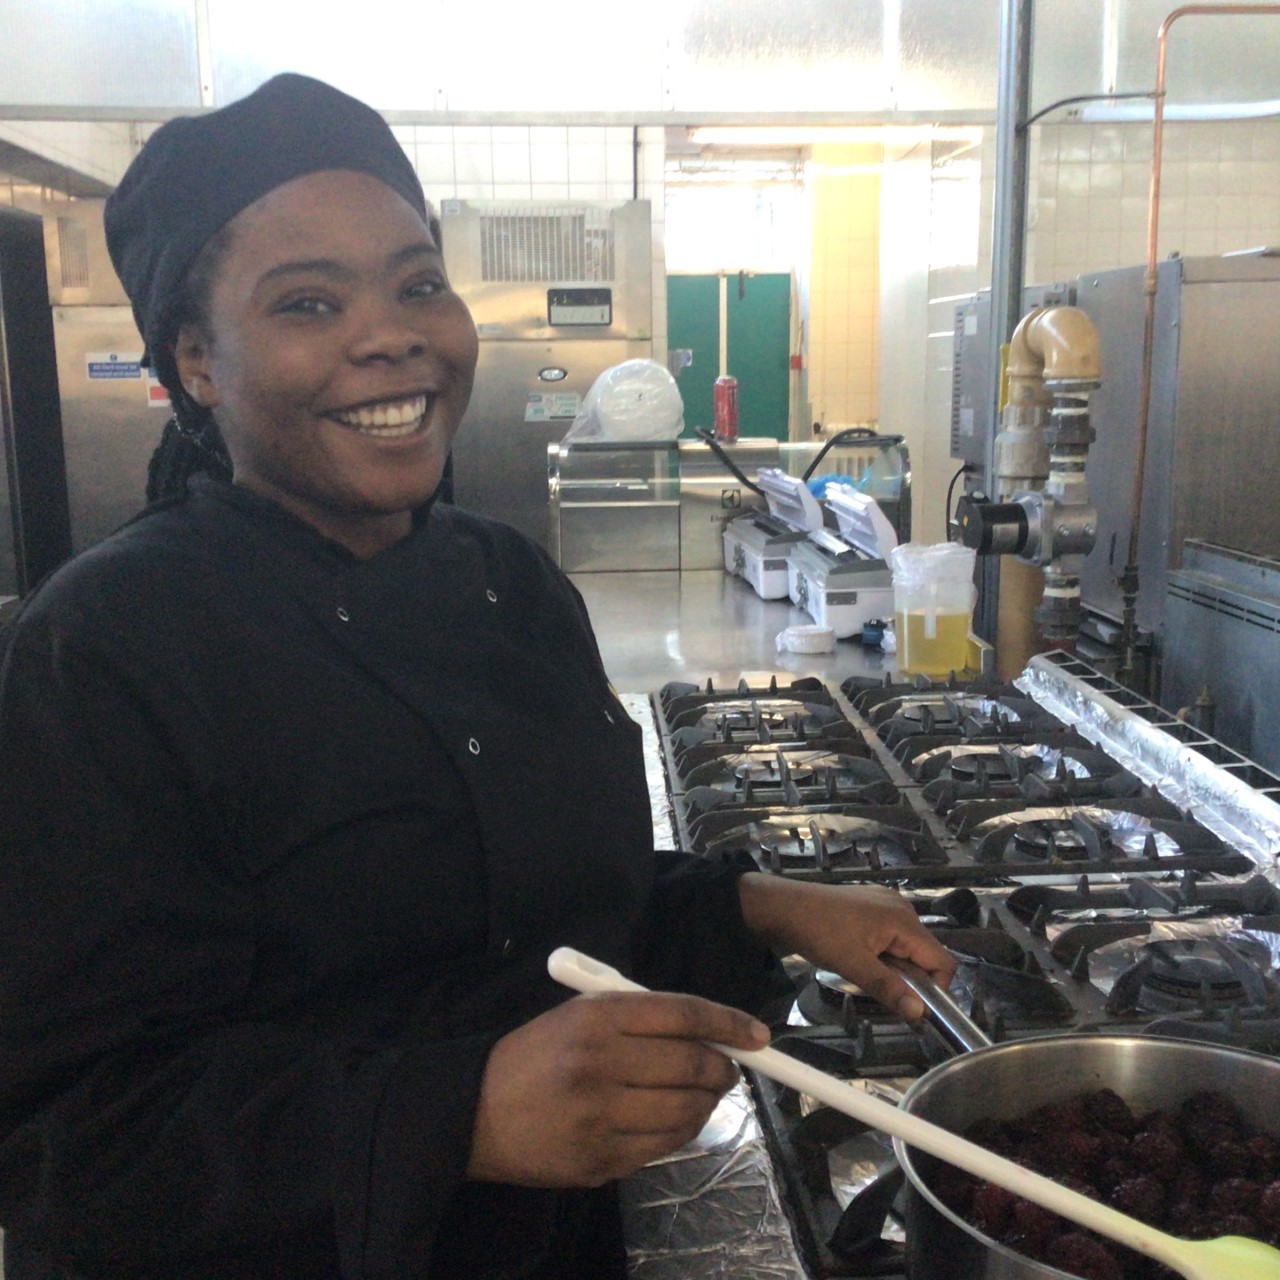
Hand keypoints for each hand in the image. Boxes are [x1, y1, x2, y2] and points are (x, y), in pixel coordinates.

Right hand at [466, 990, 768, 1187]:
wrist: (473, 1112)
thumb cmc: (535, 1055)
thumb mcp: (578, 1016)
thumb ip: (640, 1020)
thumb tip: (708, 1033)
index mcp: (596, 1017)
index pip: (681, 1014)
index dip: (727, 1022)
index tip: (757, 1034)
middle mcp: (601, 1064)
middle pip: (691, 1064)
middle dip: (722, 1068)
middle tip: (728, 1069)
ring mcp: (601, 1117)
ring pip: (685, 1111)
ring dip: (706, 1103)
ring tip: (703, 1094)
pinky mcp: (599, 1160)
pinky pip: (662, 1146)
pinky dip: (681, 1132)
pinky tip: (674, 1120)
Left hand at [737, 874, 956, 1021]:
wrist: (780, 907)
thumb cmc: (817, 931)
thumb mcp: (852, 964)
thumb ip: (888, 988)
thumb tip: (920, 1013)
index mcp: (903, 919)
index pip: (942, 961)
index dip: (936, 989)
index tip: (915, 1008)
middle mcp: (901, 908)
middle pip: (925, 954)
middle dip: (911, 979)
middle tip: (882, 991)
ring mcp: (885, 905)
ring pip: (906, 948)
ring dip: (894, 968)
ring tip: (865, 974)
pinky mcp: (870, 908)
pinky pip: (890, 938)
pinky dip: (883, 955)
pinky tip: (860, 959)